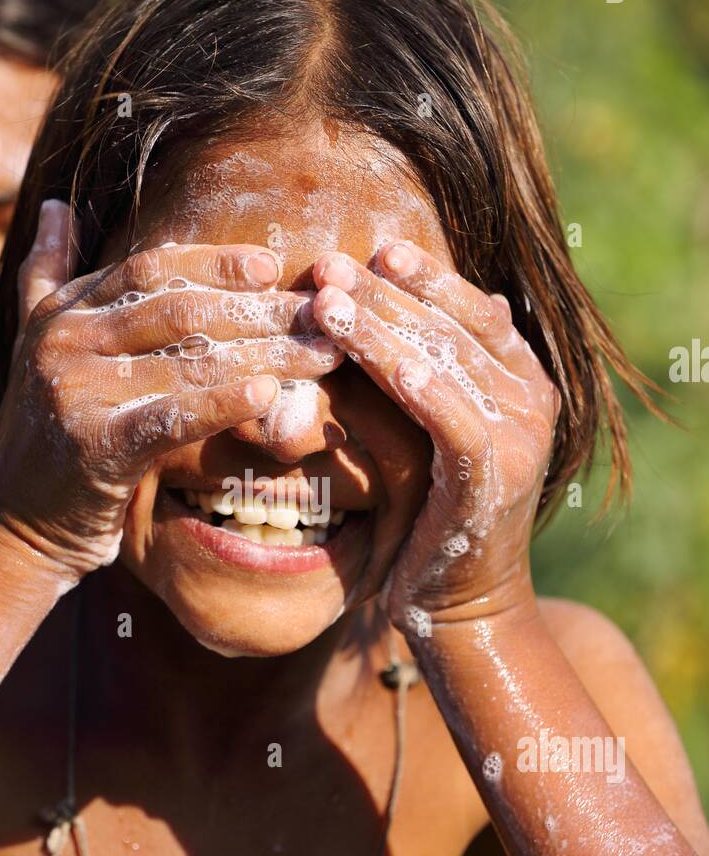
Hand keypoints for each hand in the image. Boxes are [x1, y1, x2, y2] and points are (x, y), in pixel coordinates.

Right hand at [0, 201, 342, 578]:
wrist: (11, 526)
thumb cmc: (49, 439)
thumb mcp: (39, 347)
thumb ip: (49, 274)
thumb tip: (58, 205)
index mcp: (62, 311)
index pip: (153, 268)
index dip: (218, 264)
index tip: (275, 268)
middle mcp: (65, 341)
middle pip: (182, 310)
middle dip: (262, 311)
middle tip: (323, 315)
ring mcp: (76, 391)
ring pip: (190, 360)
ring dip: (268, 355)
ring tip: (324, 355)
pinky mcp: (94, 445)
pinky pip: (174, 416)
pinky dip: (226, 403)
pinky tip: (271, 396)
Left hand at [311, 241, 558, 635]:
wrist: (463, 605)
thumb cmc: (436, 514)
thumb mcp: (436, 432)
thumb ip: (432, 372)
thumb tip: (419, 302)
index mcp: (521, 380)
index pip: (470, 309)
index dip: (422, 276)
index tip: (369, 251)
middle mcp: (529, 401)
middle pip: (450, 328)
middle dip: (384, 294)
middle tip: (326, 267)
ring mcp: (518, 438)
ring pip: (444, 364)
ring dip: (381, 330)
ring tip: (326, 303)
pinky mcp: (491, 479)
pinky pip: (451, 419)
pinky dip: (418, 388)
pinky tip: (378, 363)